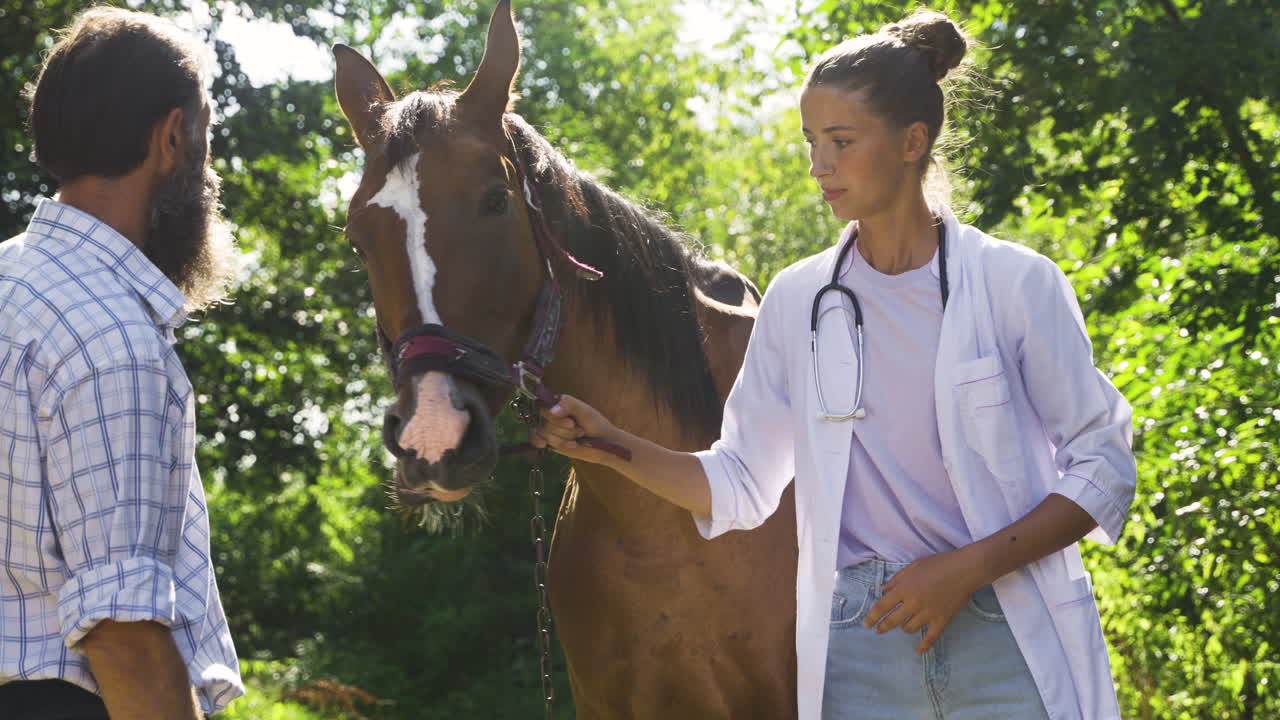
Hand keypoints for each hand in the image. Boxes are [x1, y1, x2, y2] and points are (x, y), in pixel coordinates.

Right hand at [531, 394, 622, 466]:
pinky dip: (538, 441)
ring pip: (544, 433)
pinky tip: (543, 444)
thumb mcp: (584, 410)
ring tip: (577, 440)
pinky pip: (537, 440)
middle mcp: (552, 415)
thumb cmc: (595, 424)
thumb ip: (568, 405)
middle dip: (563, 430)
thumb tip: (552, 410)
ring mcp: (550, 429)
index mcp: (559, 403)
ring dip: (562, 439)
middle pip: (545, 422)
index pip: (544, 406)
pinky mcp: (550, 441)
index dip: (555, 417)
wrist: (602, 443)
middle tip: (579, 430)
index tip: (571, 423)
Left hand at [861, 548, 986, 653]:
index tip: (866, 624)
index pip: (882, 606)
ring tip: (904, 626)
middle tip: (878, 631)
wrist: (964, 570)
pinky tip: (918, 651)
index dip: (872, 617)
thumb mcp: (913, 566)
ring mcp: (928, 613)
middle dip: (883, 627)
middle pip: (892, 620)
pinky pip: (931, 637)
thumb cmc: (938, 564)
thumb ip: (896, 580)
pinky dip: (924, 646)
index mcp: (904, 589)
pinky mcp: (941, 620)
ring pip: (909, 628)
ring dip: (904, 628)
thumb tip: (882, 589)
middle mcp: (913, 603)